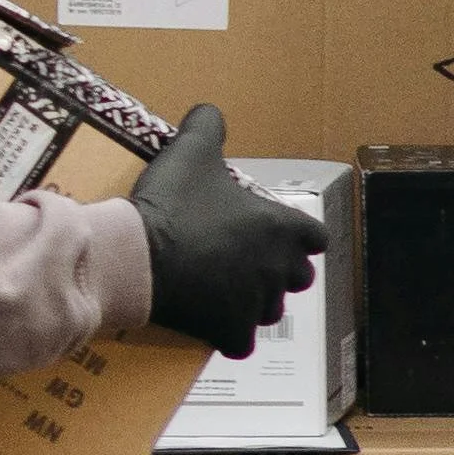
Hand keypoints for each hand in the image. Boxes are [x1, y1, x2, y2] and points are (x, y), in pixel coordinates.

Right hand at [130, 105, 327, 359]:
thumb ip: (208, 126)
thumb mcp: (190, 151)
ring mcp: (255, 304)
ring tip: (226, 291)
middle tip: (247, 261)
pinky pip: (242, 343)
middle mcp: (277, 268)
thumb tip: (210, 111)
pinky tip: (212, 324)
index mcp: (279, 227)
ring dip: (254, 302)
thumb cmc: (172, 204)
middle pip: (298, 278)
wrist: (138, 257)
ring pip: (270, 310)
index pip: (315, 238)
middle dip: (280, 272)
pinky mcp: (231, 333)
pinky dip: (230, 336)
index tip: (275, 234)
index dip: (299, 236)